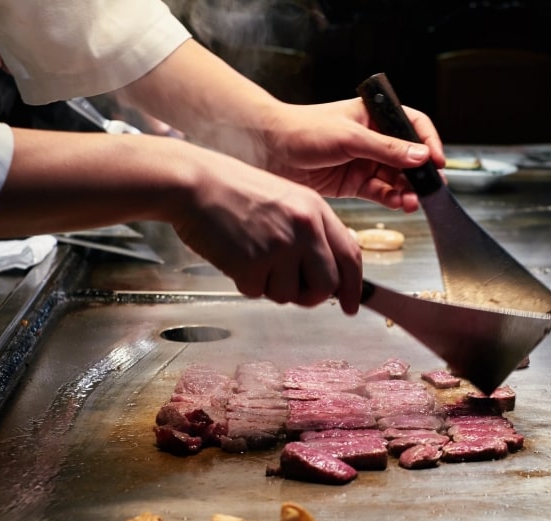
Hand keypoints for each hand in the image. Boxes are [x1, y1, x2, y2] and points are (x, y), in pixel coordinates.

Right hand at [172, 144, 362, 312]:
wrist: (195, 184)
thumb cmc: (236, 192)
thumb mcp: (288, 200)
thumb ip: (313, 231)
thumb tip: (335, 268)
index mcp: (316, 210)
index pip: (350, 256)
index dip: (355, 287)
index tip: (352, 305)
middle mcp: (303, 228)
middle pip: (328, 285)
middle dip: (313, 296)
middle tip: (295, 290)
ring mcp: (278, 246)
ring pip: (290, 295)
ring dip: (272, 286)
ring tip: (254, 257)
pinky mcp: (251, 263)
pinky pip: (258, 293)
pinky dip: (247, 283)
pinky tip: (236, 257)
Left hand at [255, 98, 445, 212]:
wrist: (267, 150)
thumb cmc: (302, 130)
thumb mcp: (349, 137)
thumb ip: (386, 149)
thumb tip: (421, 156)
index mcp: (374, 116)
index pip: (412, 125)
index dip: (428, 142)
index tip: (437, 161)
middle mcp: (372, 138)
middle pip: (408, 156)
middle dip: (420, 173)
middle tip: (431, 189)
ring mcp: (363, 161)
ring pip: (396, 178)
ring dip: (407, 190)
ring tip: (413, 201)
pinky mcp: (352, 183)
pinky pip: (380, 191)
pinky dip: (391, 199)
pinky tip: (400, 205)